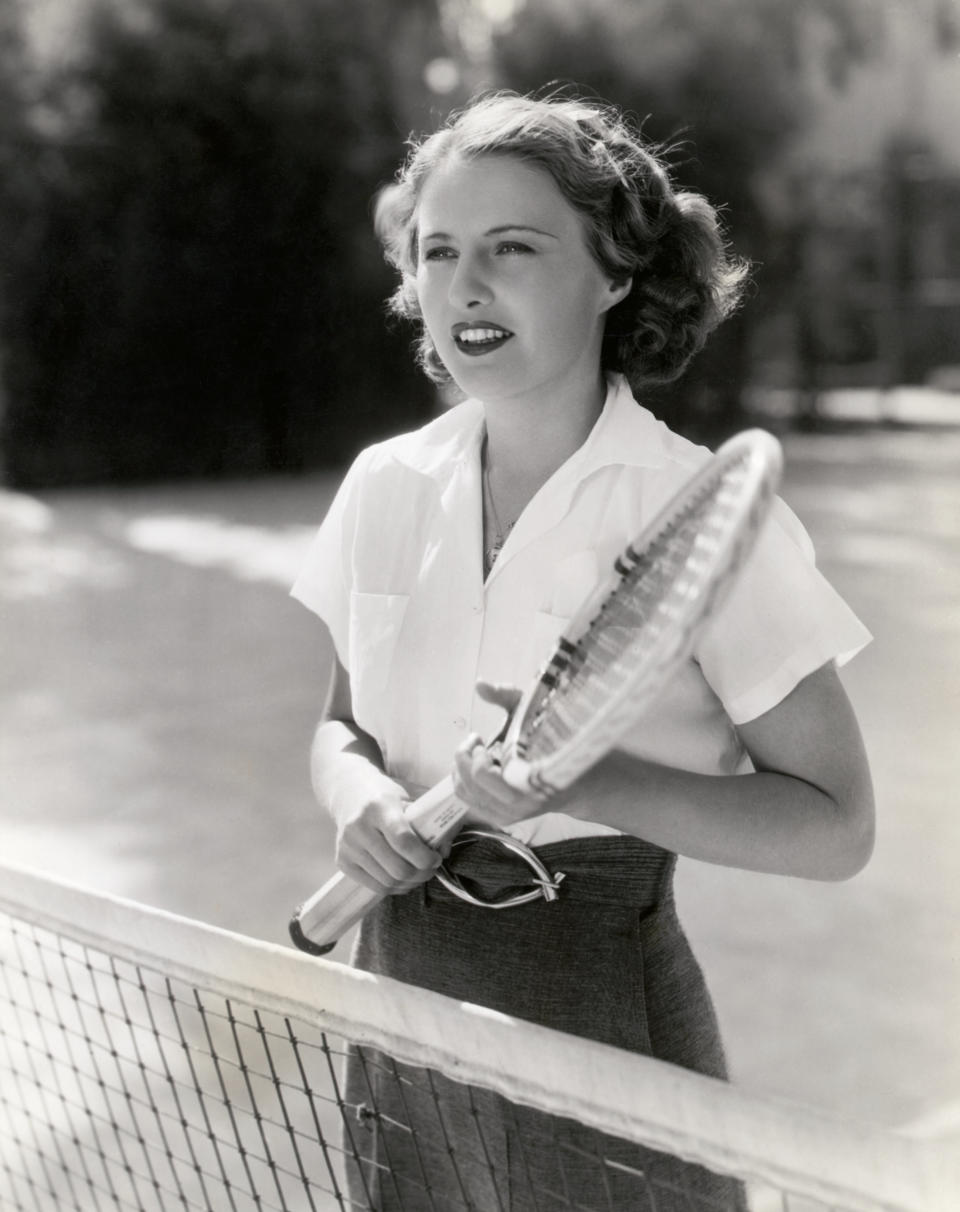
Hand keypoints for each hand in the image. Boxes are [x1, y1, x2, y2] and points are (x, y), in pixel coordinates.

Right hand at [332, 770, 442, 895]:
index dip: (425, 857)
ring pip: (387, 882)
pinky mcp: (342, 861)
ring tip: (419, 873)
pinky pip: (375, 886)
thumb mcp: (408, 798)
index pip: (403, 840)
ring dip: (410, 883)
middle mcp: (359, 827)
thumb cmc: (386, 796)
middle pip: (397, 867)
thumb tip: (444, 850)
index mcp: (379, 806)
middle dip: (421, 874)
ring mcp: (347, 846)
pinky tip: (403, 879)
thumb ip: (430, 820)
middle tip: (431, 868)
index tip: (437, 858)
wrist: (349, 793)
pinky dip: (394, 888)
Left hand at [452, 682, 549, 829]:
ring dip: (461, 768)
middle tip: (475, 741)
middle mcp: (518, 803)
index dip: (475, 755)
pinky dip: (463, 781)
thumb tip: (480, 684)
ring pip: (465, 793)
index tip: (481, 739)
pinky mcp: (500, 818)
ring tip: (475, 752)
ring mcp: (508, 815)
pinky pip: (469, 802)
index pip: (483, 774)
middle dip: (464, 757)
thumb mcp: (535, 713)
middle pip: (469, 783)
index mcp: (528, 779)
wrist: (577, 782)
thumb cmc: (553, 742)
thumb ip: (508, 696)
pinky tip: (475, 766)